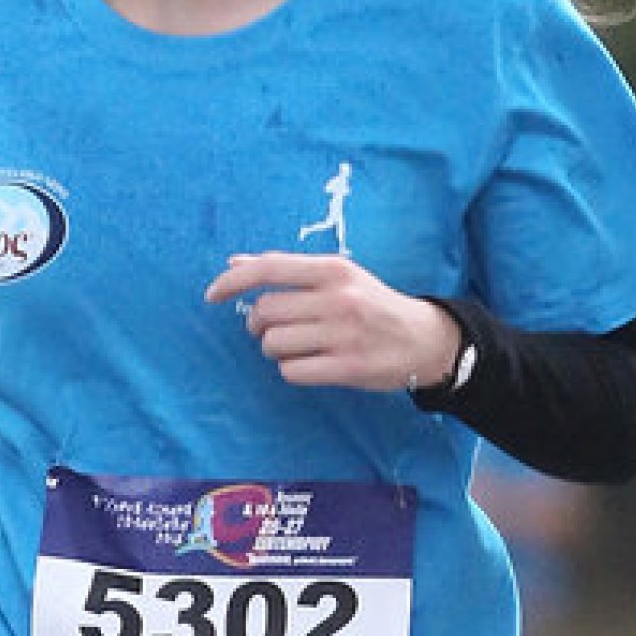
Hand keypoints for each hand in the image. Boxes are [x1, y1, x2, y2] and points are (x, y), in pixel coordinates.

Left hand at [204, 251, 460, 392]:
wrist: (423, 338)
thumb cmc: (371, 304)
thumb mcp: (337, 276)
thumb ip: (287, 270)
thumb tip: (235, 263)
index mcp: (332, 269)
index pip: (268, 269)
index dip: (232, 282)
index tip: (212, 295)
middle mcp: (337, 298)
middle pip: (265, 313)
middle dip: (258, 326)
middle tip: (272, 329)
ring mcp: (343, 334)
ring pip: (274, 344)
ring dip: (274, 349)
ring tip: (296, 347)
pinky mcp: (348, 367)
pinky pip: (292, 371)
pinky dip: (292, 369)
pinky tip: (310, 364)